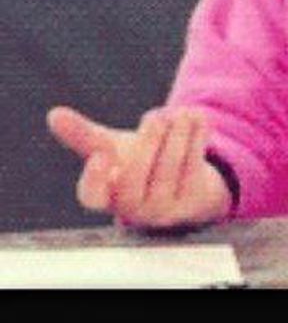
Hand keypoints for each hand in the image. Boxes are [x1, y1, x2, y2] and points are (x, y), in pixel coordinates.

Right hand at [46, 105, 232, 229]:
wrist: (185, 184)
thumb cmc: (139, 165)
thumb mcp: (112, 150)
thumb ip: (84, 136)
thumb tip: (54, 114)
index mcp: (107, 196)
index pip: (92, 197)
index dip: (94, 179)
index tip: (101, 154)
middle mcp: (133, 208)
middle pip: (135, 180)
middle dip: (147, 145)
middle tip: (156, 117)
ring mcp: (164, 209)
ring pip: (169, 172)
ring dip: (177, 137)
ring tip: (181, 113)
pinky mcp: (192, 201)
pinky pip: (194, 169)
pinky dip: (197, 139)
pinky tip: (198, 118)